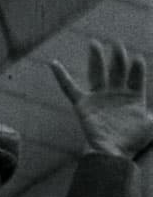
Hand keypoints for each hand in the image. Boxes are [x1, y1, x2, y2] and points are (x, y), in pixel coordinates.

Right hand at [50, 39, 152, 159]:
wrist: (112, 152)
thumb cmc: (133, 141)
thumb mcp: (151, 124)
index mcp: (133, 98)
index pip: (135, 77)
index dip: (137, 68)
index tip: (137, 58)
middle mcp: (115, 94)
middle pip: (116, 70)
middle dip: (117, 57)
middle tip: (117, 44)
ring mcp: (99, 98)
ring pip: (97, 73)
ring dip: (96, 58)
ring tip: (95, 43)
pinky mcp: (83, 104)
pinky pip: (69, 88)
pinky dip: (61, 76)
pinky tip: (54, 64)